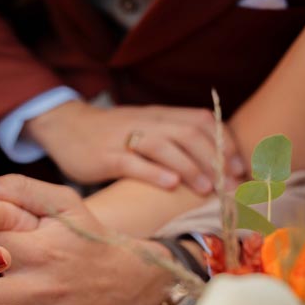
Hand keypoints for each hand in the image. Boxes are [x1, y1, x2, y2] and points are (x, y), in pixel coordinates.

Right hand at [25, 100, 244, 192]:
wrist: (65, 126)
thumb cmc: (112, 134)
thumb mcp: (145, 128)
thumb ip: (173, 139)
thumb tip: (212, 165)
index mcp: (161, 115)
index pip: (201, 121)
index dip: (224, 143)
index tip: (240, 167)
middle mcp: (147, 123)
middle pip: (188, 133)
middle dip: (214, 159)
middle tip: (231, 184)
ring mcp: (125, 139)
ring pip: (164, 146)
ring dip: (189, 167)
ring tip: (207, 188)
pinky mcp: (106, 156)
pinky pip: (132, 162)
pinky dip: (154, 173)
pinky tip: (170, 185)